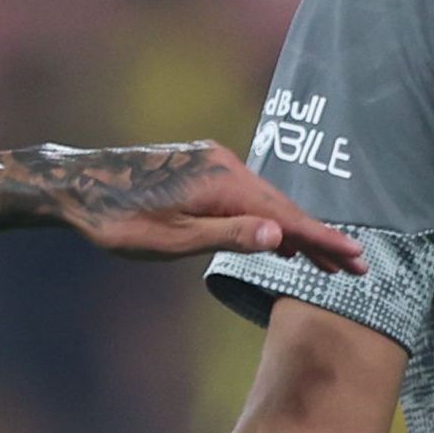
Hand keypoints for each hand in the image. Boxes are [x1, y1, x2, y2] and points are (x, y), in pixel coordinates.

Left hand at [58, 143, 366, 273]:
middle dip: (320, 239)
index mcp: (224, 183)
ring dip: (296, 231)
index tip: (357, 260)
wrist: (76, 185)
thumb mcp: (173, 238)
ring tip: (325, 263)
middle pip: (284, 207)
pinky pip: (248, 196)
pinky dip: (268, 219)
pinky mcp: (202, 167)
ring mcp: (214, 163)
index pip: (287, 217)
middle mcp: (226, 165)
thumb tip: (282, 235)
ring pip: (267, 202)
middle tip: (357, 269)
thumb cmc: (118, 220)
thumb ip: (229, 236)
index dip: (324, 240)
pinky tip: (278, 241)